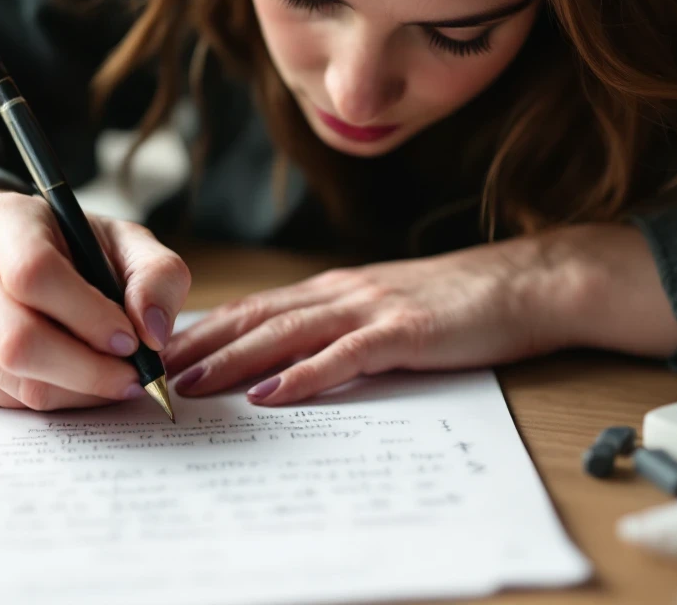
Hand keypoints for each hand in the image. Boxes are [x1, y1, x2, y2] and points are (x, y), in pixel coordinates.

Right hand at [0, 190, 189, 409]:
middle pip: (17, 338)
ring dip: (78, 390)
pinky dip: (56, 400)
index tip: (130, 340)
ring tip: (115, 376)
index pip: (33, 274)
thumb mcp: (131, 244)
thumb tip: (153, 334)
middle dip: (87, 369)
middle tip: (133, 376)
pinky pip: (7, 400)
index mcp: (6, 220)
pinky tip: (81, 379)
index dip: (87, 315)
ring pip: (14, 378)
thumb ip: (157, 277)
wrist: (27, 258)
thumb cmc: (84, 249)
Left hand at [161, 224, 676, 405]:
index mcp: (335, 288)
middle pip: (258, 318)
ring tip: (189, 383)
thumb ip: (339, 324)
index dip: (206, 328)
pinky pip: (347, 355)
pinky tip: (273, 393)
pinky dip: (306, 375)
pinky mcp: (407, 330)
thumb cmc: (455, 300)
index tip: (161, 350)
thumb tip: (289, 356)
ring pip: (289, 333)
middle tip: (151, 370)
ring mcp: (374, 307)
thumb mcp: (385, 306)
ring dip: (234, 358)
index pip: (257, 308)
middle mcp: (343, 292)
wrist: (525, 282)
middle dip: (201, 345)